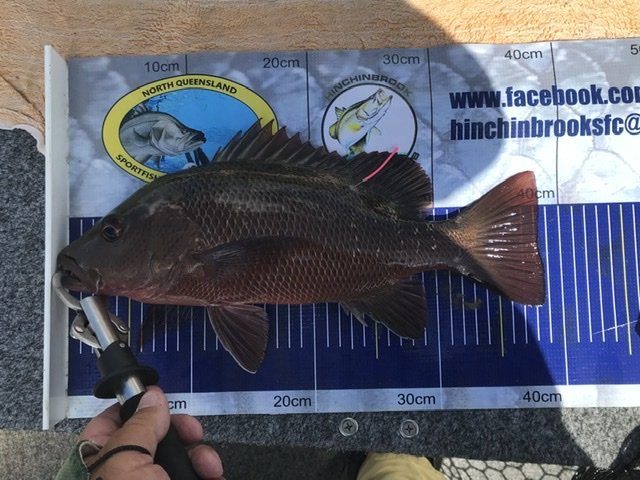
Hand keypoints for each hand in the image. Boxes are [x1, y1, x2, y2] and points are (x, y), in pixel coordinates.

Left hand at [79, 386, 222, 478]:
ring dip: (200, 456)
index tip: (162, 400)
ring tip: (209, 468)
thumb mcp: (126, 461)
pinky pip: (193, 475)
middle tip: (192, 435)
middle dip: (182, 433)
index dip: (140, 406)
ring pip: (178, 458)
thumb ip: (139, 425)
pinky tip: (213, 474)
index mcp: (97, 459)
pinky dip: (208, 472)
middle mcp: (122, 472)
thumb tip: (152, 395)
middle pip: (155, 436)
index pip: (113, 420)